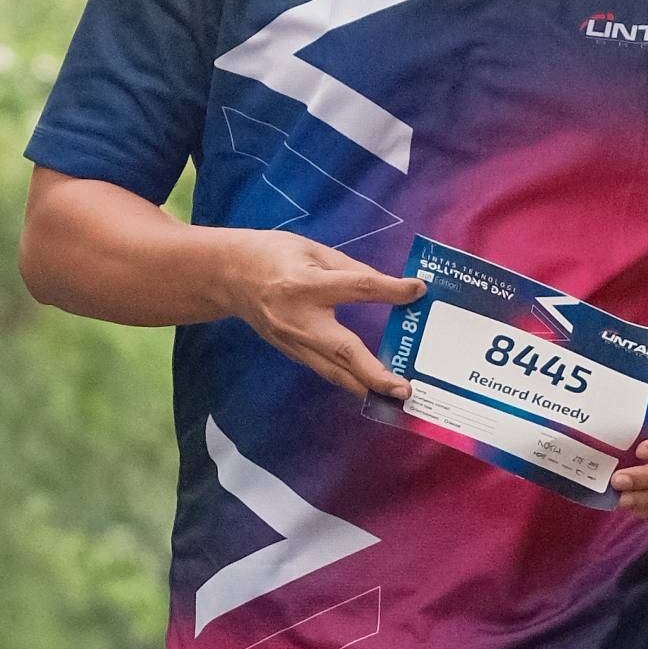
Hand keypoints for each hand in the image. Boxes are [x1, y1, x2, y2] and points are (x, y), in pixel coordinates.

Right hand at [205, 230, 421, 402]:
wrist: (230, 275)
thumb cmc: (274, 255)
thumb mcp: (314, 250)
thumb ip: (352, 269)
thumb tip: (391, 287)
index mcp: (306, 284)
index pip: (358, 287)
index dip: (390, 290)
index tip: (417, 290)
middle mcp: (299, 319)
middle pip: (343, 351)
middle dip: (375, 374)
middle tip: (404, 389)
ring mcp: (292, 341)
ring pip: (334, 371)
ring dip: (366, 387)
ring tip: (394, 398)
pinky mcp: (290, 352)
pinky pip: (324, 369)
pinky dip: (348, 380)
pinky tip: (369, 387)